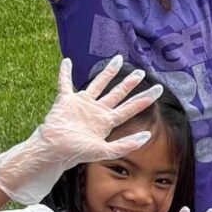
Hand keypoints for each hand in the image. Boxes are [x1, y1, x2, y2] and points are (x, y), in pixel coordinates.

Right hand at [0, 56, 160, 203]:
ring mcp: (82, 104)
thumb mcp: (104, 151)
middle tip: (141, 72)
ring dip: (108, 72)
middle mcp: (97, 110)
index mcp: (107, 121)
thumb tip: (147, 136)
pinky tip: (67, 62)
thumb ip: (125, 145)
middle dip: (130, 83)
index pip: (130, 107)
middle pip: (118, 93)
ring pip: (98, 84)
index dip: (145, 98)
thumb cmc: (76, 152)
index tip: (158, 88)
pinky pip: (65, 83)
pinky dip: (64, 73)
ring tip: (118, 59)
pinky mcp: (66, 100)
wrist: (53, 150)